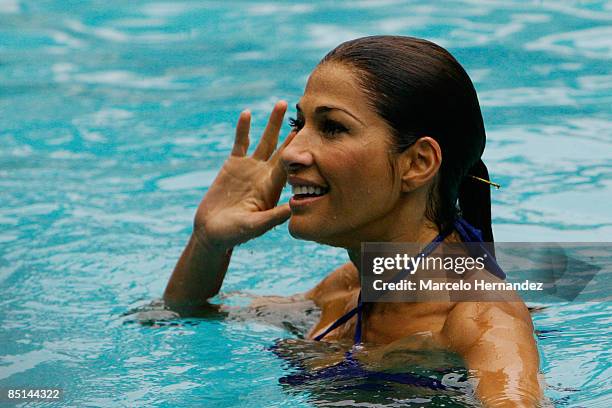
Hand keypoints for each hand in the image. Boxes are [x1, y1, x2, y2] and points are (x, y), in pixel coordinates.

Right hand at [193, 101, 294, 249]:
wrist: (213, 231)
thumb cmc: (235, 234)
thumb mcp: (255, 226)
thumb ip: (273, 216)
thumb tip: (294, 207)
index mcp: (274, 188)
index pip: (291, 166)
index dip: (301, 151)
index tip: (314, 136)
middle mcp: (266, 174)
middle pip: (284, 148)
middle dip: (294, 132)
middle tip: (307, 113)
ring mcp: (250, 168)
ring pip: (265, 140)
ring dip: (273, 123)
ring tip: (282, 104)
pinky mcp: (233, 164)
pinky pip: (241, 142)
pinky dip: (243, 129)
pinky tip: (248, 113)